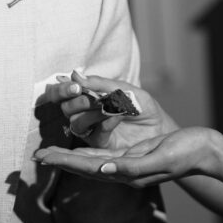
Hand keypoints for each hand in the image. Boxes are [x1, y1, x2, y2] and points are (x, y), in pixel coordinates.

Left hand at [35, 126, 221, 187]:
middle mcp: (123, 171)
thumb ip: (131, 167)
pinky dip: (86, 151)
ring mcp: (127, 165)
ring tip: (48, 152)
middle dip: (59, 160)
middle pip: (84, 166)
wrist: (205, 151)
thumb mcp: (158, 158)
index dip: (64, 161)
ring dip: (68, 157)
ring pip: (91, 161)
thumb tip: (102, 169)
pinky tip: (76, 149)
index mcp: (126, 173)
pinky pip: (104, 154)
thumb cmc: (185, 152)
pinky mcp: (133, 156)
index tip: (43, 157)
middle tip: (36, 154)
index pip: (88, 167)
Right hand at [45, 70, 174, 151]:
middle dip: (76, 101)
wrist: (161, 127)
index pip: (63, 93)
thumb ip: (101, 84)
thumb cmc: (142, 106)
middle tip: (91, 96)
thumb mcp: (125, 90)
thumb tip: (75, 75)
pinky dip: (105, 122)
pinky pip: (95, 135)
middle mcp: (85, 115)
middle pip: (66, 109)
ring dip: (91, 112)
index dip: (62, 89)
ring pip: (77, 123)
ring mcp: (92, 132)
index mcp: (87, 98)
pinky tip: (117, 115)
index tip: (74, 85)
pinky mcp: (102, 147)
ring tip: (109, 105)